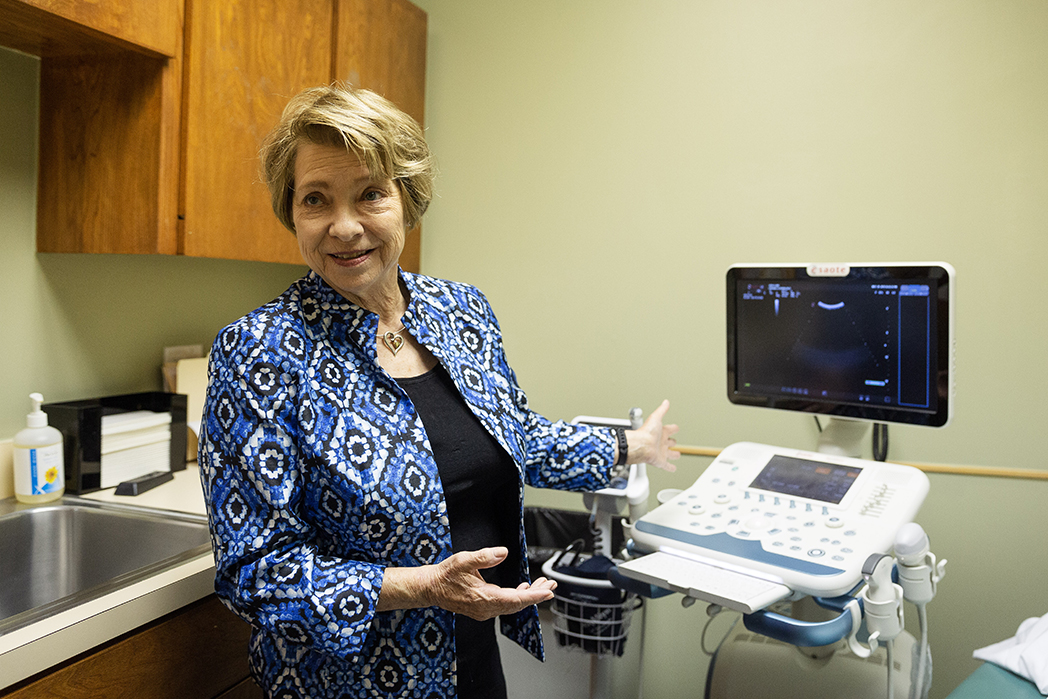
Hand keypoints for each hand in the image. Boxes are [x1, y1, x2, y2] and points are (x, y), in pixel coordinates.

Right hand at [380, 547, 555, 619]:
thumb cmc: (445, 575)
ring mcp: (485, 610)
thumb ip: (484, 556)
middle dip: (537, 594)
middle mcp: (487, 608)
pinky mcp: (483, 608)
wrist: (430, 587)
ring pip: (513, 605)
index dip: (535, 595)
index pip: (516, 599)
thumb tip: (502, 552)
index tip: (549, 591)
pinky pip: (505, 605)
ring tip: (542, 584)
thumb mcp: (464, 560)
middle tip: (551, 584)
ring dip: (528, 594)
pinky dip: (517, 596)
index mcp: (485, 598)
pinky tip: (523, 588)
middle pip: (518, 603)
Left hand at [625, 399, 680, 471]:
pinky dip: (670, 467)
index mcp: (661, 432)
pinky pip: (666, 465)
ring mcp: (660, 452)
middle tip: (674, 442)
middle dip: (672, 442)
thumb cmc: (646, 431)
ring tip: (676, 455)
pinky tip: (673, 468)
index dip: (673, 428)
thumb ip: (662, 410)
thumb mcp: (656, 418)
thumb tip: (666, 402)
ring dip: (673, 455)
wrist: (641, 445)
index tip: (676, 428)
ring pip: (669, 454)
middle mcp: (660, 442)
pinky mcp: (660, 461)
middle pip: (669, 442)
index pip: (669, 429)